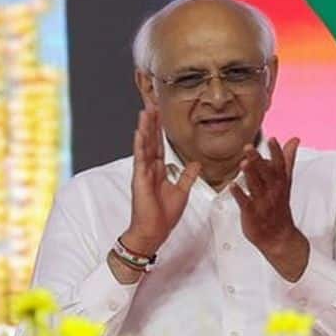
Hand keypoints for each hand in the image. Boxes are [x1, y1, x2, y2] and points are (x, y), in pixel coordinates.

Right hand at [125, 103, 202, 256]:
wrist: (154, 231)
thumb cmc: (164, 215)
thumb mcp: (182, 191)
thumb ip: (187, 176)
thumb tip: (195, 163)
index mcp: (158, 170)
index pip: (160, 144)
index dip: (161, 129)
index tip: (161, 114)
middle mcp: (149, 168)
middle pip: (151, 140)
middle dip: (152, 122)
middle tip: (152, 103)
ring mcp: (143, 172)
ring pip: (144, 145)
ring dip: (145, 128)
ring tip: (145, 111)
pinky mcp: (139, 179)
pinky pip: (140, 158)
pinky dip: (140, 144)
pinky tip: (140, 132)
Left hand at [235, 137, 309, 280]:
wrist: (279, 236)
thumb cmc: (280, 206)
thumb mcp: (286, 181)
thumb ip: (287, 159)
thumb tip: (294, 140)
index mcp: (280, 182)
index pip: (280, 165)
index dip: (276, 152)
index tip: (272, 139)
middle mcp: (272, 191)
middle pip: (266, 173)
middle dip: (258, 160)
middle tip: (249, 147)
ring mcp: (262, 202)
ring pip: (256, 186)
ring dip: (249, 175)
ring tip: (243, 163)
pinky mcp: (252, 213)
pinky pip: (245, 203)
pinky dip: (239, 195)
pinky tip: (232, 186)